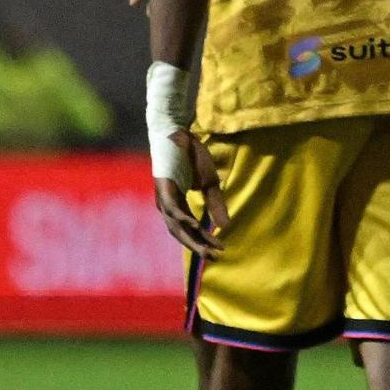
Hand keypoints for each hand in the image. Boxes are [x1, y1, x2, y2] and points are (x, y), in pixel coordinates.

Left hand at [153, 130, 228, 259]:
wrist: (179, 132)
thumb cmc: (192, 156)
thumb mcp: (210, 183)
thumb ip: (216, 204)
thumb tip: (226, 226)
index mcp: (177, 205)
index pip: (191, 229)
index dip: (205, 241)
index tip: (221, 250)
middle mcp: (167, 205)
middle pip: (181, 233)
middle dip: (197, 246)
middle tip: (213, 258)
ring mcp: (163, 197)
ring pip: (176, 225)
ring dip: (191, 239)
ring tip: (205, 250)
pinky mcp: (163, 187)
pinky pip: (173, 208)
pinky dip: (183, 219)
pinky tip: (195, 226)